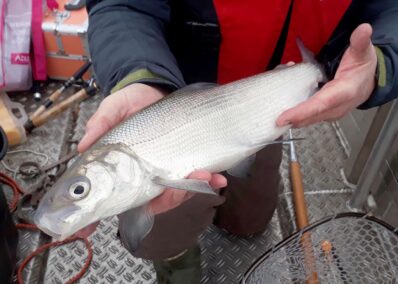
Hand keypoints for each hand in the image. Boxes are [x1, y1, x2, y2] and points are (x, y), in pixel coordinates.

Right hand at [78, 83, 226, 214]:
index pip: (109, 198)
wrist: (154, 89)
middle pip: (152, 201)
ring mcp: (164, 170)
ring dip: (192, 189)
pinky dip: (207, 180)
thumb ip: (101, 123)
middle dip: (169, 199)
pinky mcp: (183, 162)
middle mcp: (143, 175)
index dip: (98, 217)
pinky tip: (218, 176)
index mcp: (122, 168)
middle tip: (179, 188)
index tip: (90, 231)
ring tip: (205, 176)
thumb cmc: (129, 102)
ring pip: (176, 193)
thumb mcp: (113, 108)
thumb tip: (84, 145)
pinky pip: (194, 177)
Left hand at [276, 23, 376, 127]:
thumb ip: (360, 42)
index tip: (284, 118)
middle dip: (290, 118)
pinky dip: (294, 112)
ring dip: (291, 115)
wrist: (368, 82)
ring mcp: (330, 113)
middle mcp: (337, 107)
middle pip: (310, 116)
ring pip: (307, 119)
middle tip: (271, 118)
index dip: (302, 112)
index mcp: (345, 92)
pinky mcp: (323, 115)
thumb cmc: (362, 69)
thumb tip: (363, 29)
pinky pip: (307, 116)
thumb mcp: (363, 53)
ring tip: (274, 108)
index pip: (321, 104)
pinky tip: (283, 104)